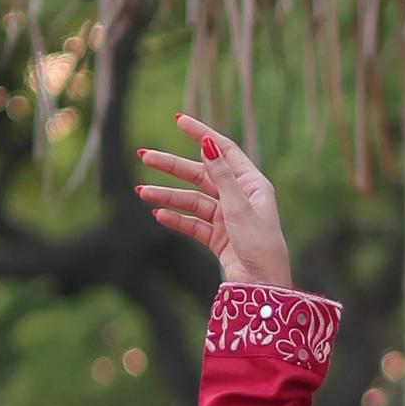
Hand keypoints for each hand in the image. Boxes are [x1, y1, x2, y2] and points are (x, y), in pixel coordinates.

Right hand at [135, 114, 292, 286]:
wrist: (263, 287)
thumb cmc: (260, 245)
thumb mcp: (239, 208)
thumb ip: (222, 176)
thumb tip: (207, 143)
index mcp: (252, 184)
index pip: (223, 150)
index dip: (201, 133)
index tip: (178, 119)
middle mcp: (240, 197)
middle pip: (201, 175)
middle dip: (172, 167)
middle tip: (144, 155)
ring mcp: (228, 218)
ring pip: (193, 201)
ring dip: (168, 196)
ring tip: (141, 192)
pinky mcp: (218, 238)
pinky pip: (193, 224)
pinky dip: (177, 219)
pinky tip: (158, 214)